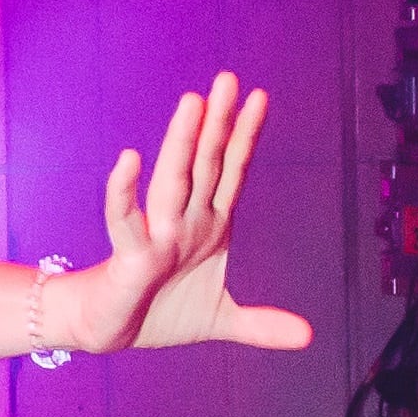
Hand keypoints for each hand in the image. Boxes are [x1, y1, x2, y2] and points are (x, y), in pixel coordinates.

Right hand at [58, 76, 315, 355]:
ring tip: (192, 104)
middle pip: (205, 164)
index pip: (230, 172)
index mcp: (208, 226)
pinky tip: (129, 160)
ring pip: (173, 181)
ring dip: (182, 143)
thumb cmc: (158, 312)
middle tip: (226, 80)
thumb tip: (307, 336)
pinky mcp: (131, 257)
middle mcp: (184, 220)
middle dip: (217, 124)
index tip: (259, 97)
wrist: (110, 331)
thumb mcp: (222, 320)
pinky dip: (125, 192)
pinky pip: (125, 220)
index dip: (245, 137)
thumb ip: (262, 324)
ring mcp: (157, 234)